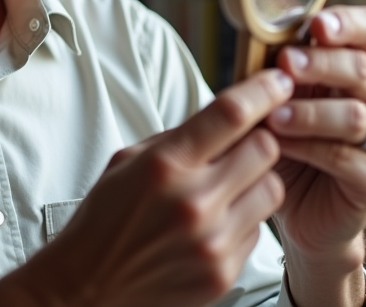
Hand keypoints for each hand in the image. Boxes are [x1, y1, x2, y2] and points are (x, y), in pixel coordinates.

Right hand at [0, 68, 293, 306]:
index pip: (231, 114)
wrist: (87, 288)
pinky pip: (259, 230)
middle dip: (259, 138)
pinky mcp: (224, 272)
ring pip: (272, 189)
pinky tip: (214, 222)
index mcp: (164, 166)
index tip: (278, 79)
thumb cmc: (104, 218)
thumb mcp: (127, 161)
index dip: (263, 90)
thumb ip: (178, 137)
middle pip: (266, 148)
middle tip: (242, 143)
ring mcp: (213, 241)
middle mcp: (194, 202)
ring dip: (257, 180)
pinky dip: (244, 219)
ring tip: (227, 186)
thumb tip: (226, 113)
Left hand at [264, 5, 365, 304]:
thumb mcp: (279, 101)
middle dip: (321, 63)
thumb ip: (275, 71)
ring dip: (310, 112)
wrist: (299, 209)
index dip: (348, 22)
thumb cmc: (289, 145)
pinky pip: (346, 157)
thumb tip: (253, 38)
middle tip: (287, 63)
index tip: (316, 23)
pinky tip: (281, 145)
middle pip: (361, 68)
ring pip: (356, 115)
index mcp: (360, 70)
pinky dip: (309, 149)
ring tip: (275, 116)